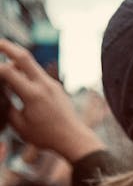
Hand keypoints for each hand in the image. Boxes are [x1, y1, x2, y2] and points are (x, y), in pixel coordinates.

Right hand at [0, 39, 101, 161]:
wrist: (73, 138)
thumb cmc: (46, 136)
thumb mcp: (20, 126)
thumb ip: (7, 107)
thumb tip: (1, 93)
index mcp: (32, 95)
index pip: (8, 72)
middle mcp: (44, 85)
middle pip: (23, 56)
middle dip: (7, 46)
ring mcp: (51, 84)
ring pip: (31, 64)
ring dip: (17, 62)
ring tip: (6, 68)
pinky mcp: (56, 86)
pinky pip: (38, 74)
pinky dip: (26, 72)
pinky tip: (19, 80)